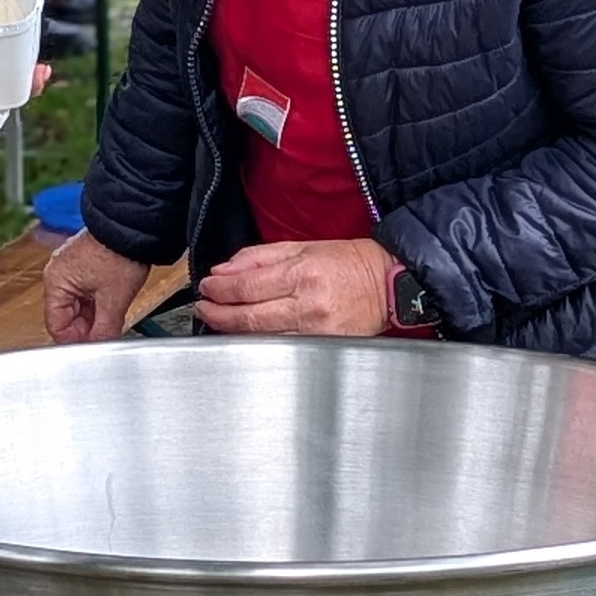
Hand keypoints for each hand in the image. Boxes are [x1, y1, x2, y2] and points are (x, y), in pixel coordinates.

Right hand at [43, 228, 148, 342]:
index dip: (74, 340)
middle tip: (105, 335)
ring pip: (76, 305)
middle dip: (85, 328)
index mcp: (55, 282)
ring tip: (111, 317)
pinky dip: (96, 302)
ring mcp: (69, 267)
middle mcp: (57, 274)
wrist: (133, 227)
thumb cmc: (119, 253)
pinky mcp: (82, 263)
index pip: (56, 326)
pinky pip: (83, 292)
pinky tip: (110, 304)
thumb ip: (104, 330)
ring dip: (92, 316)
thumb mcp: (113, 300)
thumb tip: (100, 348)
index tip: (92, 347)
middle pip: (65, 316)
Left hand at [193, 238, 397, 336]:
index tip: (206, 288)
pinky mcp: (325, 347)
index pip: (247, 286)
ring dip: (233, 330)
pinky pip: (283, 348)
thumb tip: (224, 270)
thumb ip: (260, 258)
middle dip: (219, 313)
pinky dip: (259, 343)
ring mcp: (317, 330)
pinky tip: (247, 336)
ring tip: (218, 320)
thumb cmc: (350, 262)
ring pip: (262, 337)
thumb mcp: (304, 247)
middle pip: (249, 317)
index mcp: (303, 273)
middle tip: (204, 307)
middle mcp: (309, 304)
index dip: (220, 289)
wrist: (390, 283)